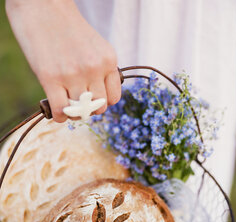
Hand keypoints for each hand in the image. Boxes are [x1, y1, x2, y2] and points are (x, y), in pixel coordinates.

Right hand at [6, 0, 120, 121]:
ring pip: (80, 112)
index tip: (91, 99)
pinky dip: (60, 117)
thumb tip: (92, 100)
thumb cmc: (67, 27)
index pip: (114, 98)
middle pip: (99, 107)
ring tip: (65, 105)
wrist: (41, 5)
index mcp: (108, 59)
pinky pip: (61, 111)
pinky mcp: (51, 77)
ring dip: (72, 113)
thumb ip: (98, 70)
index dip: (102, 102)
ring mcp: (73, 74)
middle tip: (77, 103)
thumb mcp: (94, 46)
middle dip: (88, 109)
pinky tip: (57, 112)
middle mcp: (94, 68)